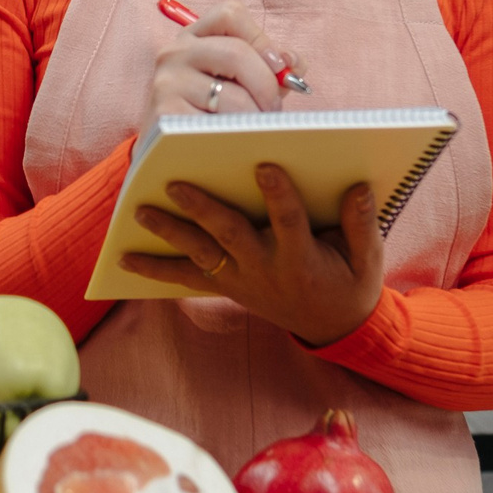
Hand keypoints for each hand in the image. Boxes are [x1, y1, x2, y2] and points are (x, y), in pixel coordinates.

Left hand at [120, 163, 383, 345]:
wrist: (333, 328)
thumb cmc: (351, 283)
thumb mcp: (368, 258)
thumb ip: (362, 223)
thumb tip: (359, 186)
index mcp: (302, 260)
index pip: (289, 222)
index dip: (279, 195)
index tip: (266, 164)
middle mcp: (266, 270)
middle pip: (230, 235)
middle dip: (203, 208)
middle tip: (175, 183)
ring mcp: (242, 281)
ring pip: (200, 255)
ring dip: (169, 234)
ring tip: (140, 212)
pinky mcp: (227, 287)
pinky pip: (187, 279)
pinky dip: (155, 270)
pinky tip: (124, 259)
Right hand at [146, 0, 290, 132]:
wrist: (166, 148)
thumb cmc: (209, 111)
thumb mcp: (238, 82)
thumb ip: (270, 68)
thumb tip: (294, 65)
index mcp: (194, 37)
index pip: (230, 14)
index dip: (261, 38)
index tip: (278, 67)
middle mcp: (175, 53)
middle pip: (236, 53)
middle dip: (266, 85)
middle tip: (274, 108)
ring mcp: (167, 83)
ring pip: (231, 95)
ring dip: (254, 116)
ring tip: (255, 129)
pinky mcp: (166, 115)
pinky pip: (217, 124)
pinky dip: (236, 135)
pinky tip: (234, 141)